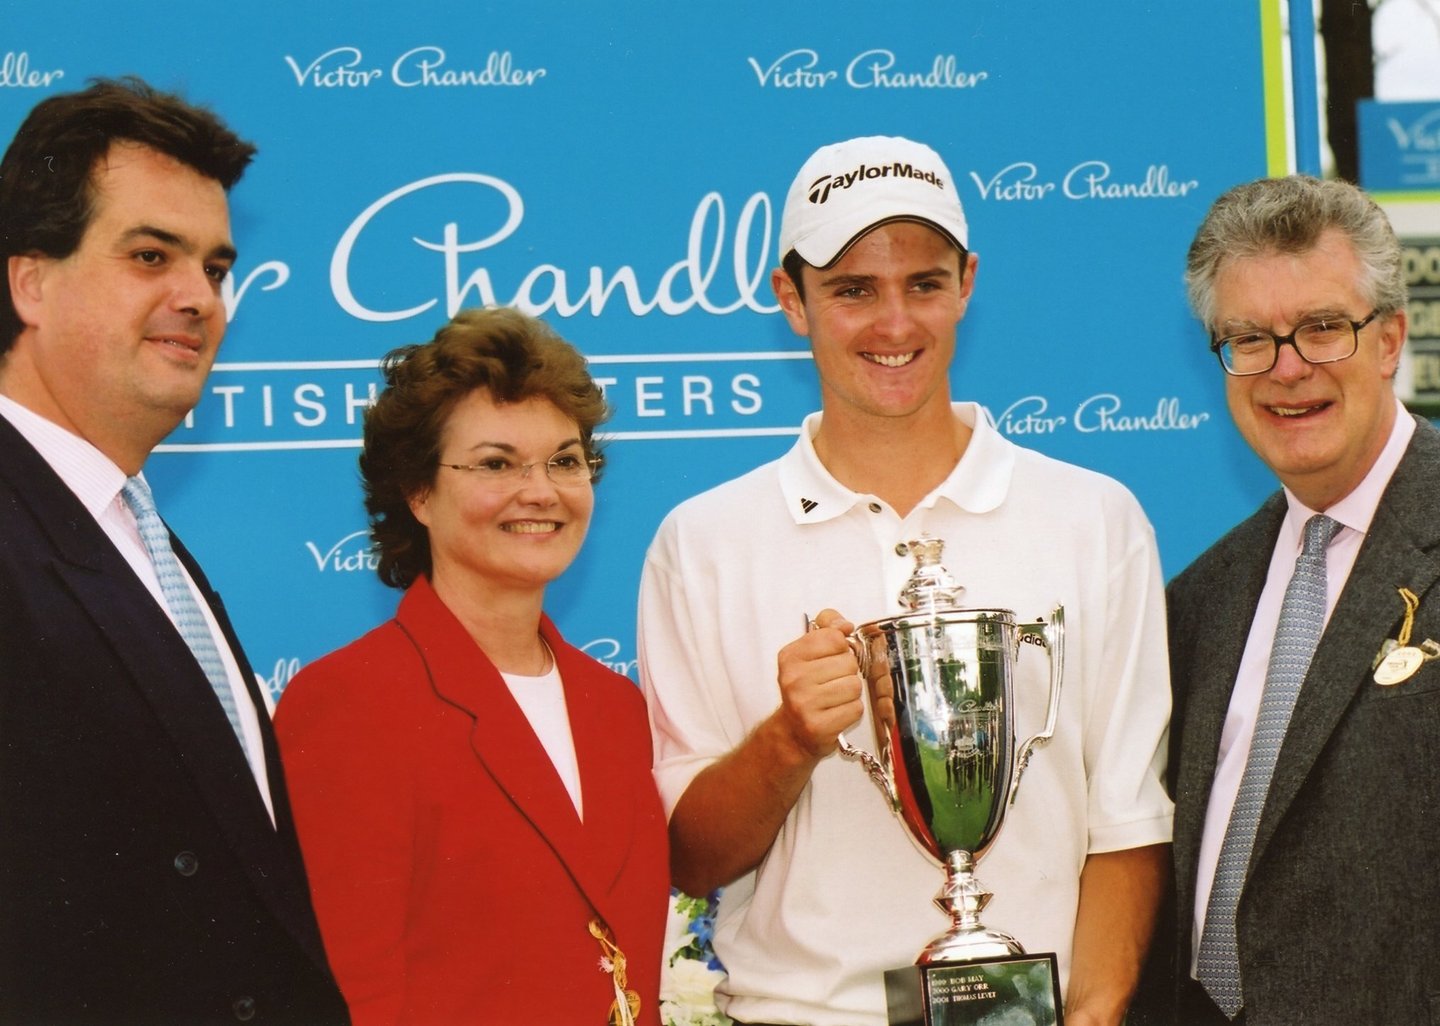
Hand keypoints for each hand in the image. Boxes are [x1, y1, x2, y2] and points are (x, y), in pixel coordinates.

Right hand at [773, 608, 861, 758]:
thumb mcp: (808, 653)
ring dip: (850, 692)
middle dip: (846, 672)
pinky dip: (851, 710)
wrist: (792, 731)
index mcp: (790, 657)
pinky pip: (855, 708)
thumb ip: (827, 629)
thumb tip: (844, 624)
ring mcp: (804, 704)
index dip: (841, 647)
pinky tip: (836, 711)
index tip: (831, 656)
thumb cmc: (804, 690)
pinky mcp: (818, 725)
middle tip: (831, 682)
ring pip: (854, 685)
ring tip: (834, 697)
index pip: (834, 637)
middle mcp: (793, 679)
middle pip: (848, 662)